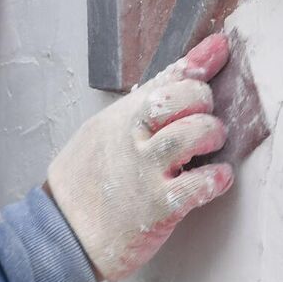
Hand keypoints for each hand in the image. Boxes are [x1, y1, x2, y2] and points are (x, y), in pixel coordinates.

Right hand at [45, 33, 235, 281]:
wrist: (61, 233)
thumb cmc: (87, 182)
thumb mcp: (104, 132)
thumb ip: (140, 106)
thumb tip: (175, 76)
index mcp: (122, 116)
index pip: (166, 79)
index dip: (198, 61)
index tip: (221, 48)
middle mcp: (133, 138)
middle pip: (181, 99)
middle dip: (204, 102)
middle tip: (205, 119)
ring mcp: (145, 171)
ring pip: (192, 135)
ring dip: (212, 135)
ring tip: (211, 146)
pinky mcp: (157, 207)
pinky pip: (197, 186)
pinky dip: (216, 179)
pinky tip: (218, 178)